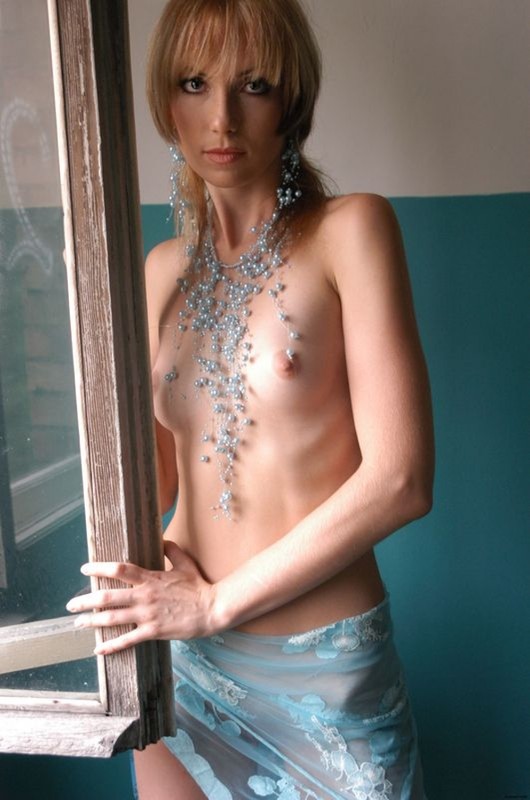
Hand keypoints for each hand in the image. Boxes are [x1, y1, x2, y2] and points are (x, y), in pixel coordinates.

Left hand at [65, 541, 216, 654]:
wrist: (212, 609)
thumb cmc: (199, 587)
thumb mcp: (185, 564)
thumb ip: (171, 551)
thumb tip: (163, 540)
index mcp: (151, 578)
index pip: (120, 570)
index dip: (100, 568)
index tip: (85, 569)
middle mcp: (145, 596)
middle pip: (108, 597)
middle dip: (86, 600)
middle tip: (71, 604)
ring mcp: (148, 615)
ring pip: (113, 619)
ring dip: (92, 622)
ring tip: (77, 624)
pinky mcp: (153, 632)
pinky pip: (127, 640)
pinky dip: (111, 646)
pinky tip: (98, 649)